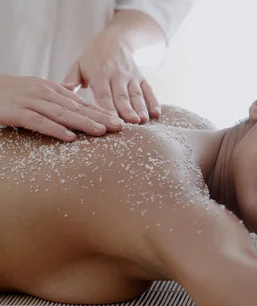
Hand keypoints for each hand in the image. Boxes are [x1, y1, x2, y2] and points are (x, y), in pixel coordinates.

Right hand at [0, 73, 123, 140]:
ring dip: (83, 123)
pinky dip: (55, 129)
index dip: (101, 111)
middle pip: (77, 107)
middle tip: (119, 126)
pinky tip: (70, 137)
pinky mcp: (15, 112)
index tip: (118, 120)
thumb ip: (56, 97)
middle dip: (100, 117)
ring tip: (102, 131)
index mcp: (52, 89)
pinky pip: (38, 122)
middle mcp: (44, 93)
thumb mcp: (36, 91)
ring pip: (62, 114)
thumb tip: (75, 99)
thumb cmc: (10, 92)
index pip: (82, 102)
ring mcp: (30, 102)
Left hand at [62, 31, 160, 123]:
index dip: (107, 108)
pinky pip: (148, 90)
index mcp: (99, 74)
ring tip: (142, 121)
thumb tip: (63, 91)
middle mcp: (116, 76)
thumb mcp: (78, 65)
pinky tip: (156, 114)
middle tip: (130, 123)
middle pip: (122, 96)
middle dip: (126, 110)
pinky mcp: (141, 77)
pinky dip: (154, 101)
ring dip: (140, 108)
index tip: (108, 122)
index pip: (103, 94)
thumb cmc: (92, 58)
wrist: (115, 41)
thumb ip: (70, 80)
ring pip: (136, 94)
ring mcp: (131, 77)